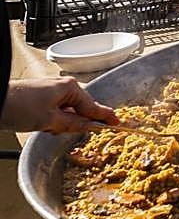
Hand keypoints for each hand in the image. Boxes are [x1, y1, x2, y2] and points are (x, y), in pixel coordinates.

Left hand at [0, 77, 118, 133]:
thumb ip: (72, 124)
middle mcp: (64, 88)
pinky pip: (56, 112)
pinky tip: (41, 125)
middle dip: (74, 123)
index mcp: (70, 88)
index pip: (93, 106)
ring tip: (45, 127)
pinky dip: (52, 121)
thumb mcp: (49, 120)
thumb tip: (90, 127)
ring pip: (66, 113)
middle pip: (80, 110)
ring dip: (60, 124)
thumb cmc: (20, 106)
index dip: (106, 116)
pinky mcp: (43, 99)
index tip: (118, 122)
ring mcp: (53, 93)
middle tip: (60, 130)